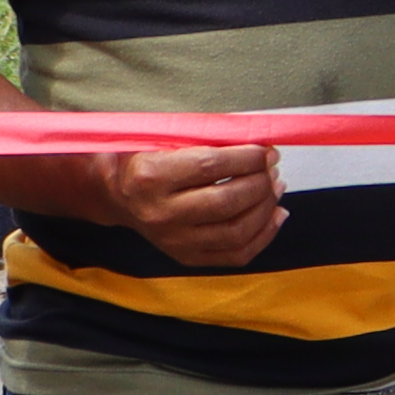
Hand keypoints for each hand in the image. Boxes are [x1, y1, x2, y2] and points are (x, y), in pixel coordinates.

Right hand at [90, 137, 287, 265]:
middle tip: (272, 169)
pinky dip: (264, 235)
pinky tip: (276, 214)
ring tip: (275, 186)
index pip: (211, 166)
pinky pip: (236, 255)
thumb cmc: (147, 158)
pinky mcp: (186, 257)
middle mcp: (161, 213)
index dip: (248, 158)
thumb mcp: (164, 137)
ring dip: (266, 207)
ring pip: (236, 231)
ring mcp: (174, 240)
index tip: (267, 151)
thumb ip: (207, 137)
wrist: (117, 195)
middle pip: (227, 202)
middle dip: (260, 183)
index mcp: (151, 176)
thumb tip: (259, 142)